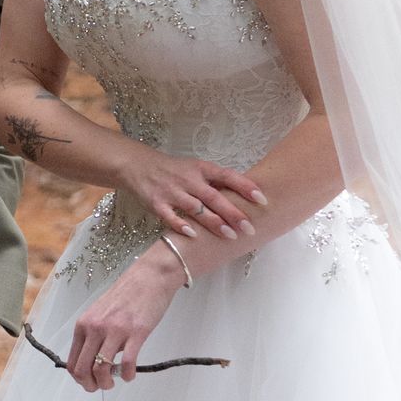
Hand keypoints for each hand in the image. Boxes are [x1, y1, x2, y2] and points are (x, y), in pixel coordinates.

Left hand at [66, 247, 185, 391]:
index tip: (89, 382)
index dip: (79, 379)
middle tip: (101, 387)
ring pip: (101, 369)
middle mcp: (95, 328)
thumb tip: (91, 361)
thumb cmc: (126, 296)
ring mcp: (115, 330)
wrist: (149, 278)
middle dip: (91, 385)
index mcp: (84, 325)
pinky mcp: (136, 332)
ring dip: (107, 383)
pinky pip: (127, 363)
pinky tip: (130, 375)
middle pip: (83, 369)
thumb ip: (93, 335)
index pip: (72, 362)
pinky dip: (127, 375)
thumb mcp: (99, 313)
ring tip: (115, 381)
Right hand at [119, 146, 265, 244]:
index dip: (245, 187)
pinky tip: (193, 235)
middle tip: (250, 228)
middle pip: (214, 197)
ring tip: (231, 236)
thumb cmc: (173, 169)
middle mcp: (188, 179)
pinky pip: (169, 216)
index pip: (227, 176)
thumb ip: (216, 181)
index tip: (262, 199)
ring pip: (196, 209)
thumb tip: (246, 195)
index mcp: (201, 168)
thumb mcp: (195, 168)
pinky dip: (181, 225)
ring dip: (214, 223)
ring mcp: (171, 191)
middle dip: (233, 213)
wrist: (137, 165)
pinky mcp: (156, 203)